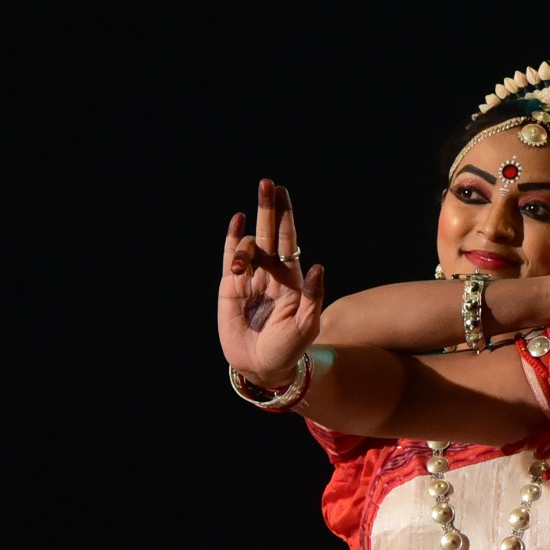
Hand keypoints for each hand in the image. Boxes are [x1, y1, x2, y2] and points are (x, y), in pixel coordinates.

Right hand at [220, 179, 323, 388]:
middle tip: (266, 183)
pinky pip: (230, 257)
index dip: (285, 217)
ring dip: (245, 248)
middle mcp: (271, 273)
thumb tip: (319, 266)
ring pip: (249, 247)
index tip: (282, 192)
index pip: (289, 240)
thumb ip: (313, 297)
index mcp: (292, 278)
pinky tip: (236, 222)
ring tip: (240, 270)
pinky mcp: (230, 287)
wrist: (263, 365)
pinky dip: (232, 240)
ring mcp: (250, 278)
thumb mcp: (308, 325)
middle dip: (268, 208)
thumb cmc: (291, 347)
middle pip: (270, 233)